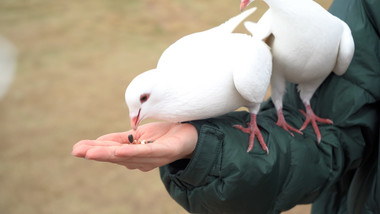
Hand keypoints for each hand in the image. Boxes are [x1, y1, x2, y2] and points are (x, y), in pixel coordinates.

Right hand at [72, 122, 197, 171]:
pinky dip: (132, 153)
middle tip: (77, 151)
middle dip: (96, 154)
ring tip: (92, 152)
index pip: (111, 151)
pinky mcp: (165, 152)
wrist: (190, 134)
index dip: (94, 149)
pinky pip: (147, 153)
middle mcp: (141, 160)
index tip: (76, 148)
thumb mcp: (138, 135)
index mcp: (133, 154)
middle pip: (116, 156)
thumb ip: (120, 139)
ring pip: (128, 156)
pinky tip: (120, 152)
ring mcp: (153, 158)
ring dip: (109, 154)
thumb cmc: (163, 136)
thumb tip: (98, 141)